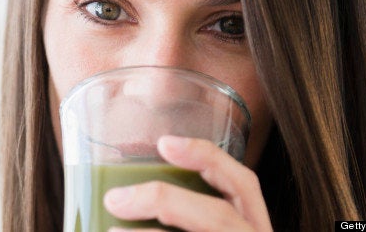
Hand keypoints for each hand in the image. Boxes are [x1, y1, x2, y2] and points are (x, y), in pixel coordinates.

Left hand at [103, 135, 272, 231]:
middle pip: (219, 216)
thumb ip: (184, 213)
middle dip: (165, 200)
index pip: (243, 184)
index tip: (165, 143)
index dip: (207, 158)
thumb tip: (119, 197)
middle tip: (115, 199)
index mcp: (253, 227)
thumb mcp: (209, 224)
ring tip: (111, 231)